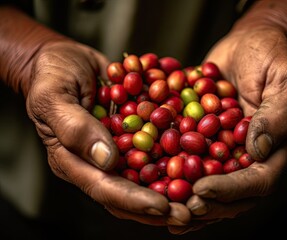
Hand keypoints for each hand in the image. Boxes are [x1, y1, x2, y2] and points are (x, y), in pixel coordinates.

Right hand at [25, 40, 191, 226]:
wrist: (66, 59)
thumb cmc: (51, 76)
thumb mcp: (53, 96)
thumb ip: (74, 127)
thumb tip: (107, 160)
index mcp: (74, 161)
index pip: (104, 188)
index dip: (133, 200)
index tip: (162, 206)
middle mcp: (99, 161)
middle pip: (130, 192)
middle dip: (159, 205)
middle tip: (189, 214)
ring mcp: (119, 148)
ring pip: (147, 176)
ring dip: (173, 187)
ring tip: (201, 195)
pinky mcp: (134, 134)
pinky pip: (156, 149)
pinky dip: (177, 156)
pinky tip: (200, 161)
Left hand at [168, 25, 286, 233]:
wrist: (249, 44)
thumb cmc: (271, 56)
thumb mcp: (284, 79)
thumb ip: (278, 114)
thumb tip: (259, 149)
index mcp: (273, 148)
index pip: (258, 180)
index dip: (230, 190)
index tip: (202, 189)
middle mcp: (248, 156)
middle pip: (231, 193)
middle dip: (205, 203)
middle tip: (178, 207)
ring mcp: (225, 150)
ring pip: (207, 183)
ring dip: (185, 199)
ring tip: (161, 207)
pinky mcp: (204, 139)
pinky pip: (189, 160)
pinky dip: (172, 174)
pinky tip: (150, 184)